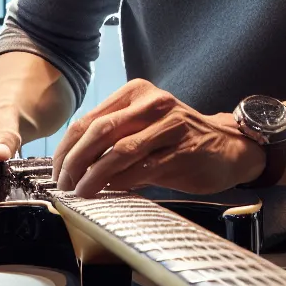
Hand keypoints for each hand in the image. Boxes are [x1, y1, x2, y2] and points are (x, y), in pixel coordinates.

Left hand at [51, 79, 263, 196]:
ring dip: (95, 176)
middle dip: (76, 162)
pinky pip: (144, 169)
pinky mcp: (183, 151)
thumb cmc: (179, 139)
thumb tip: (72, 165)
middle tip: (64, 184)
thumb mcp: (143, 127)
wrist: (228, 147)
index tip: (57, 171)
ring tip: (82, 192)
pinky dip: (121, 183)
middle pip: (100, 131)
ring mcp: (171, 126)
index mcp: (137, 92)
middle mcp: (154, 103)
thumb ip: (111, 138)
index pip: (89, 119)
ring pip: (120, 151)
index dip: (66, 148)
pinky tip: (110, 193)